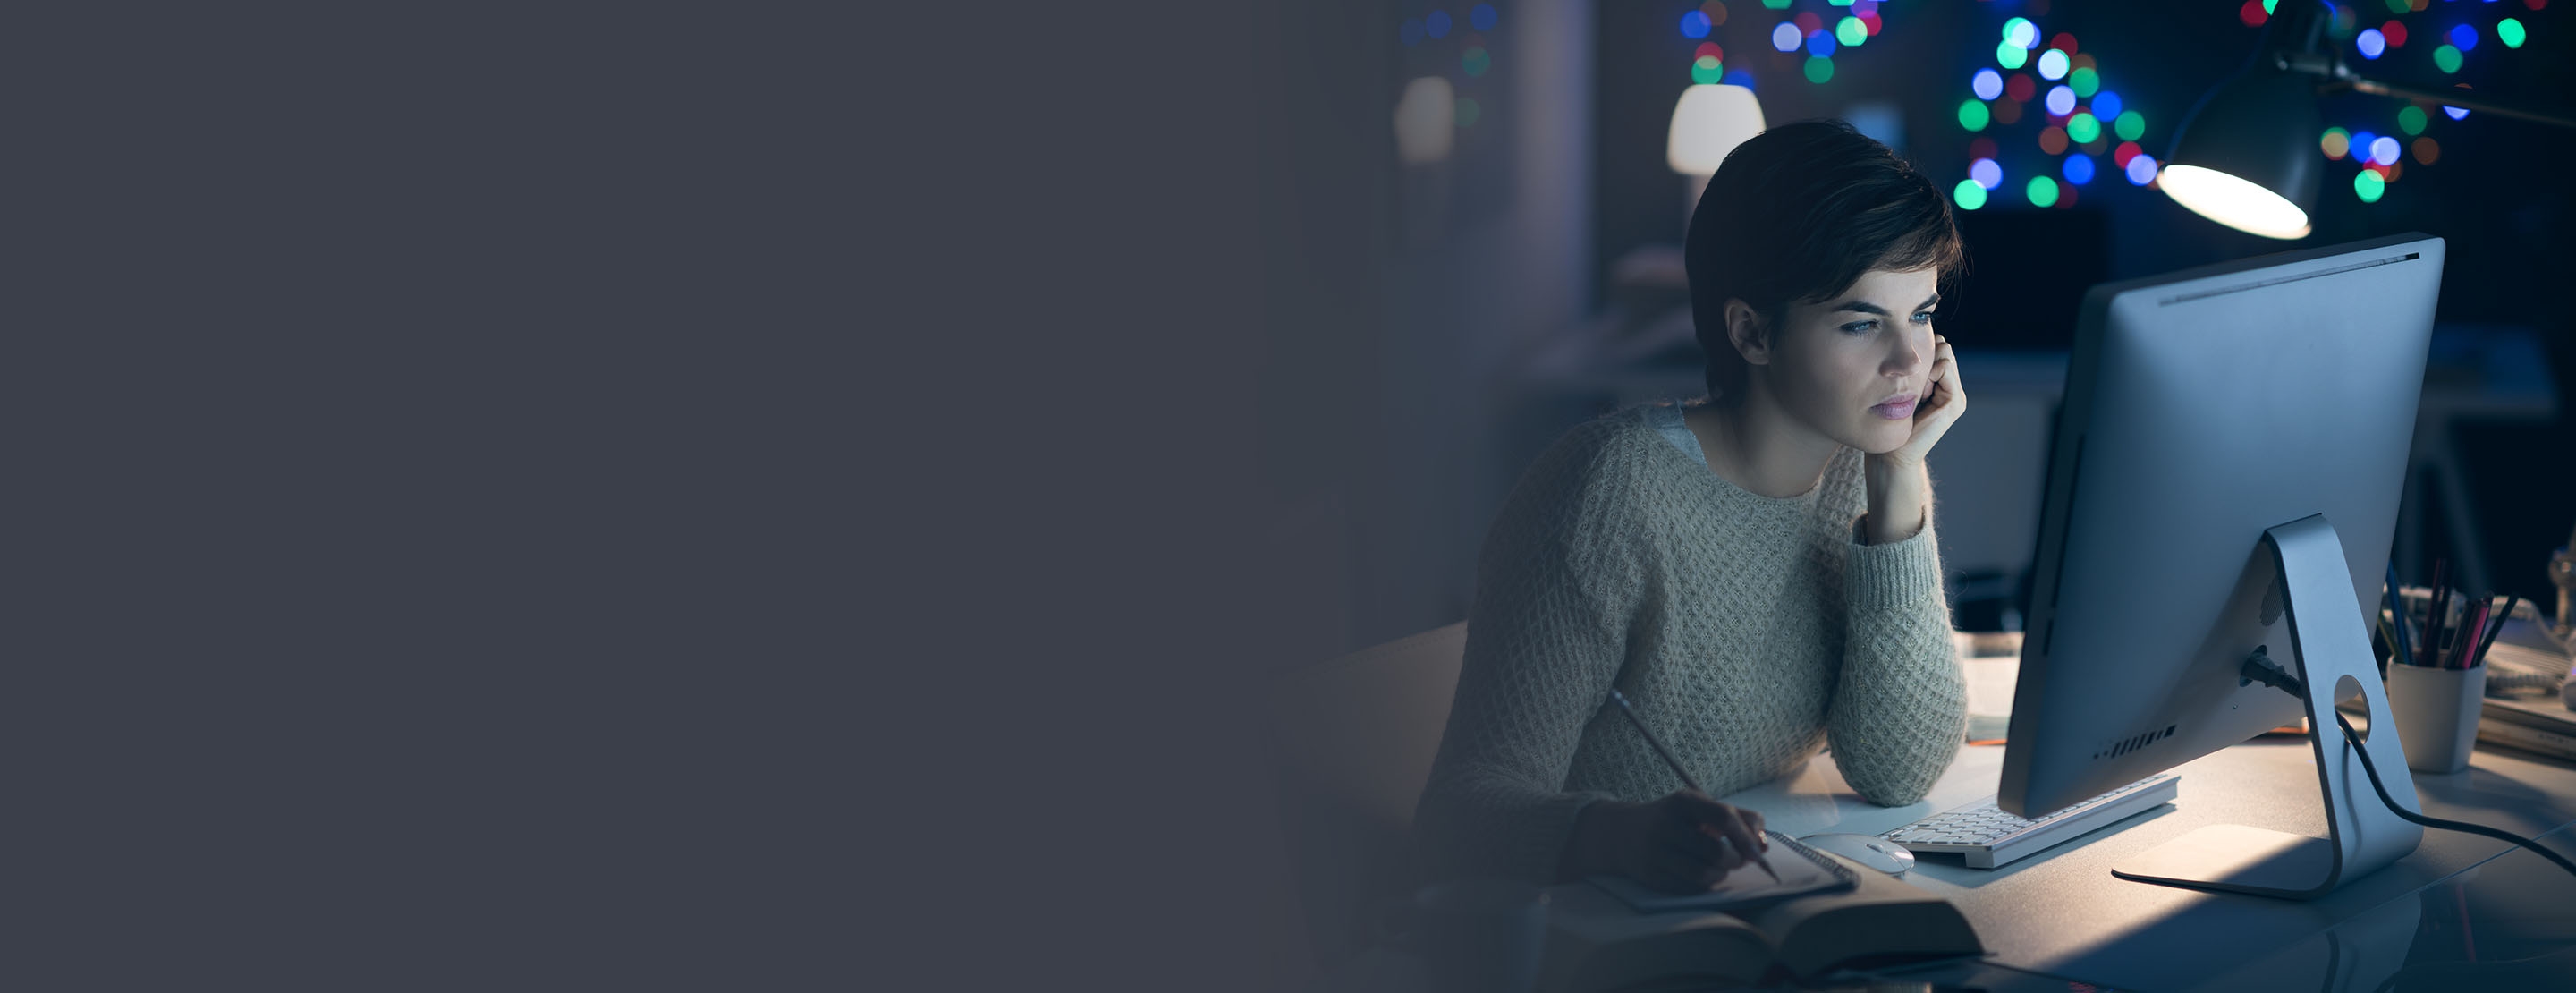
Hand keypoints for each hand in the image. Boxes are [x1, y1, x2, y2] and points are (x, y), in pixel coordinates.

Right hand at [1561, 791, 1769, 892]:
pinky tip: (1702, 876)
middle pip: (1715, 851)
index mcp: (1682, 803)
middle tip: (1738, 861)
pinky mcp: (1650, 876)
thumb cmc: (1673, 819)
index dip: (1747, 837)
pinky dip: (1704, 886)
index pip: (1724, 818)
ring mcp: (1655, 853)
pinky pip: (1689, 889)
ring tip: (1720, 868)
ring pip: (1703, 874)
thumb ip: (1737, 817)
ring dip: (1720, 875)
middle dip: (1735, 860)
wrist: (1621, 833)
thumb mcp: (1699, 807)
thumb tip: (1764, 843)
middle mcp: (1665, 826)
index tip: (1758, 850)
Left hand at [1877, 333, 1965, 468]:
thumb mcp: (1900, 387)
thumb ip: (1911, 369)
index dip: (1919, 355)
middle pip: (1943, 347)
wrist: (1892, 453)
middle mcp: (1952, 389)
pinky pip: (1944, 367)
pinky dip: (1929, 375)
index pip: (1938, 347)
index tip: (1905, 377)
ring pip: (1945, 353)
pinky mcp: (1954, 402)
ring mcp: (1956, 396)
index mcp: (1940, 385)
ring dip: (1925, 368)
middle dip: (1924, 359)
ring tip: (1915, 393)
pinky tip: (1920, 396)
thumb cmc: (1888, 421)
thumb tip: (1915, 339)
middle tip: (1911, 385)